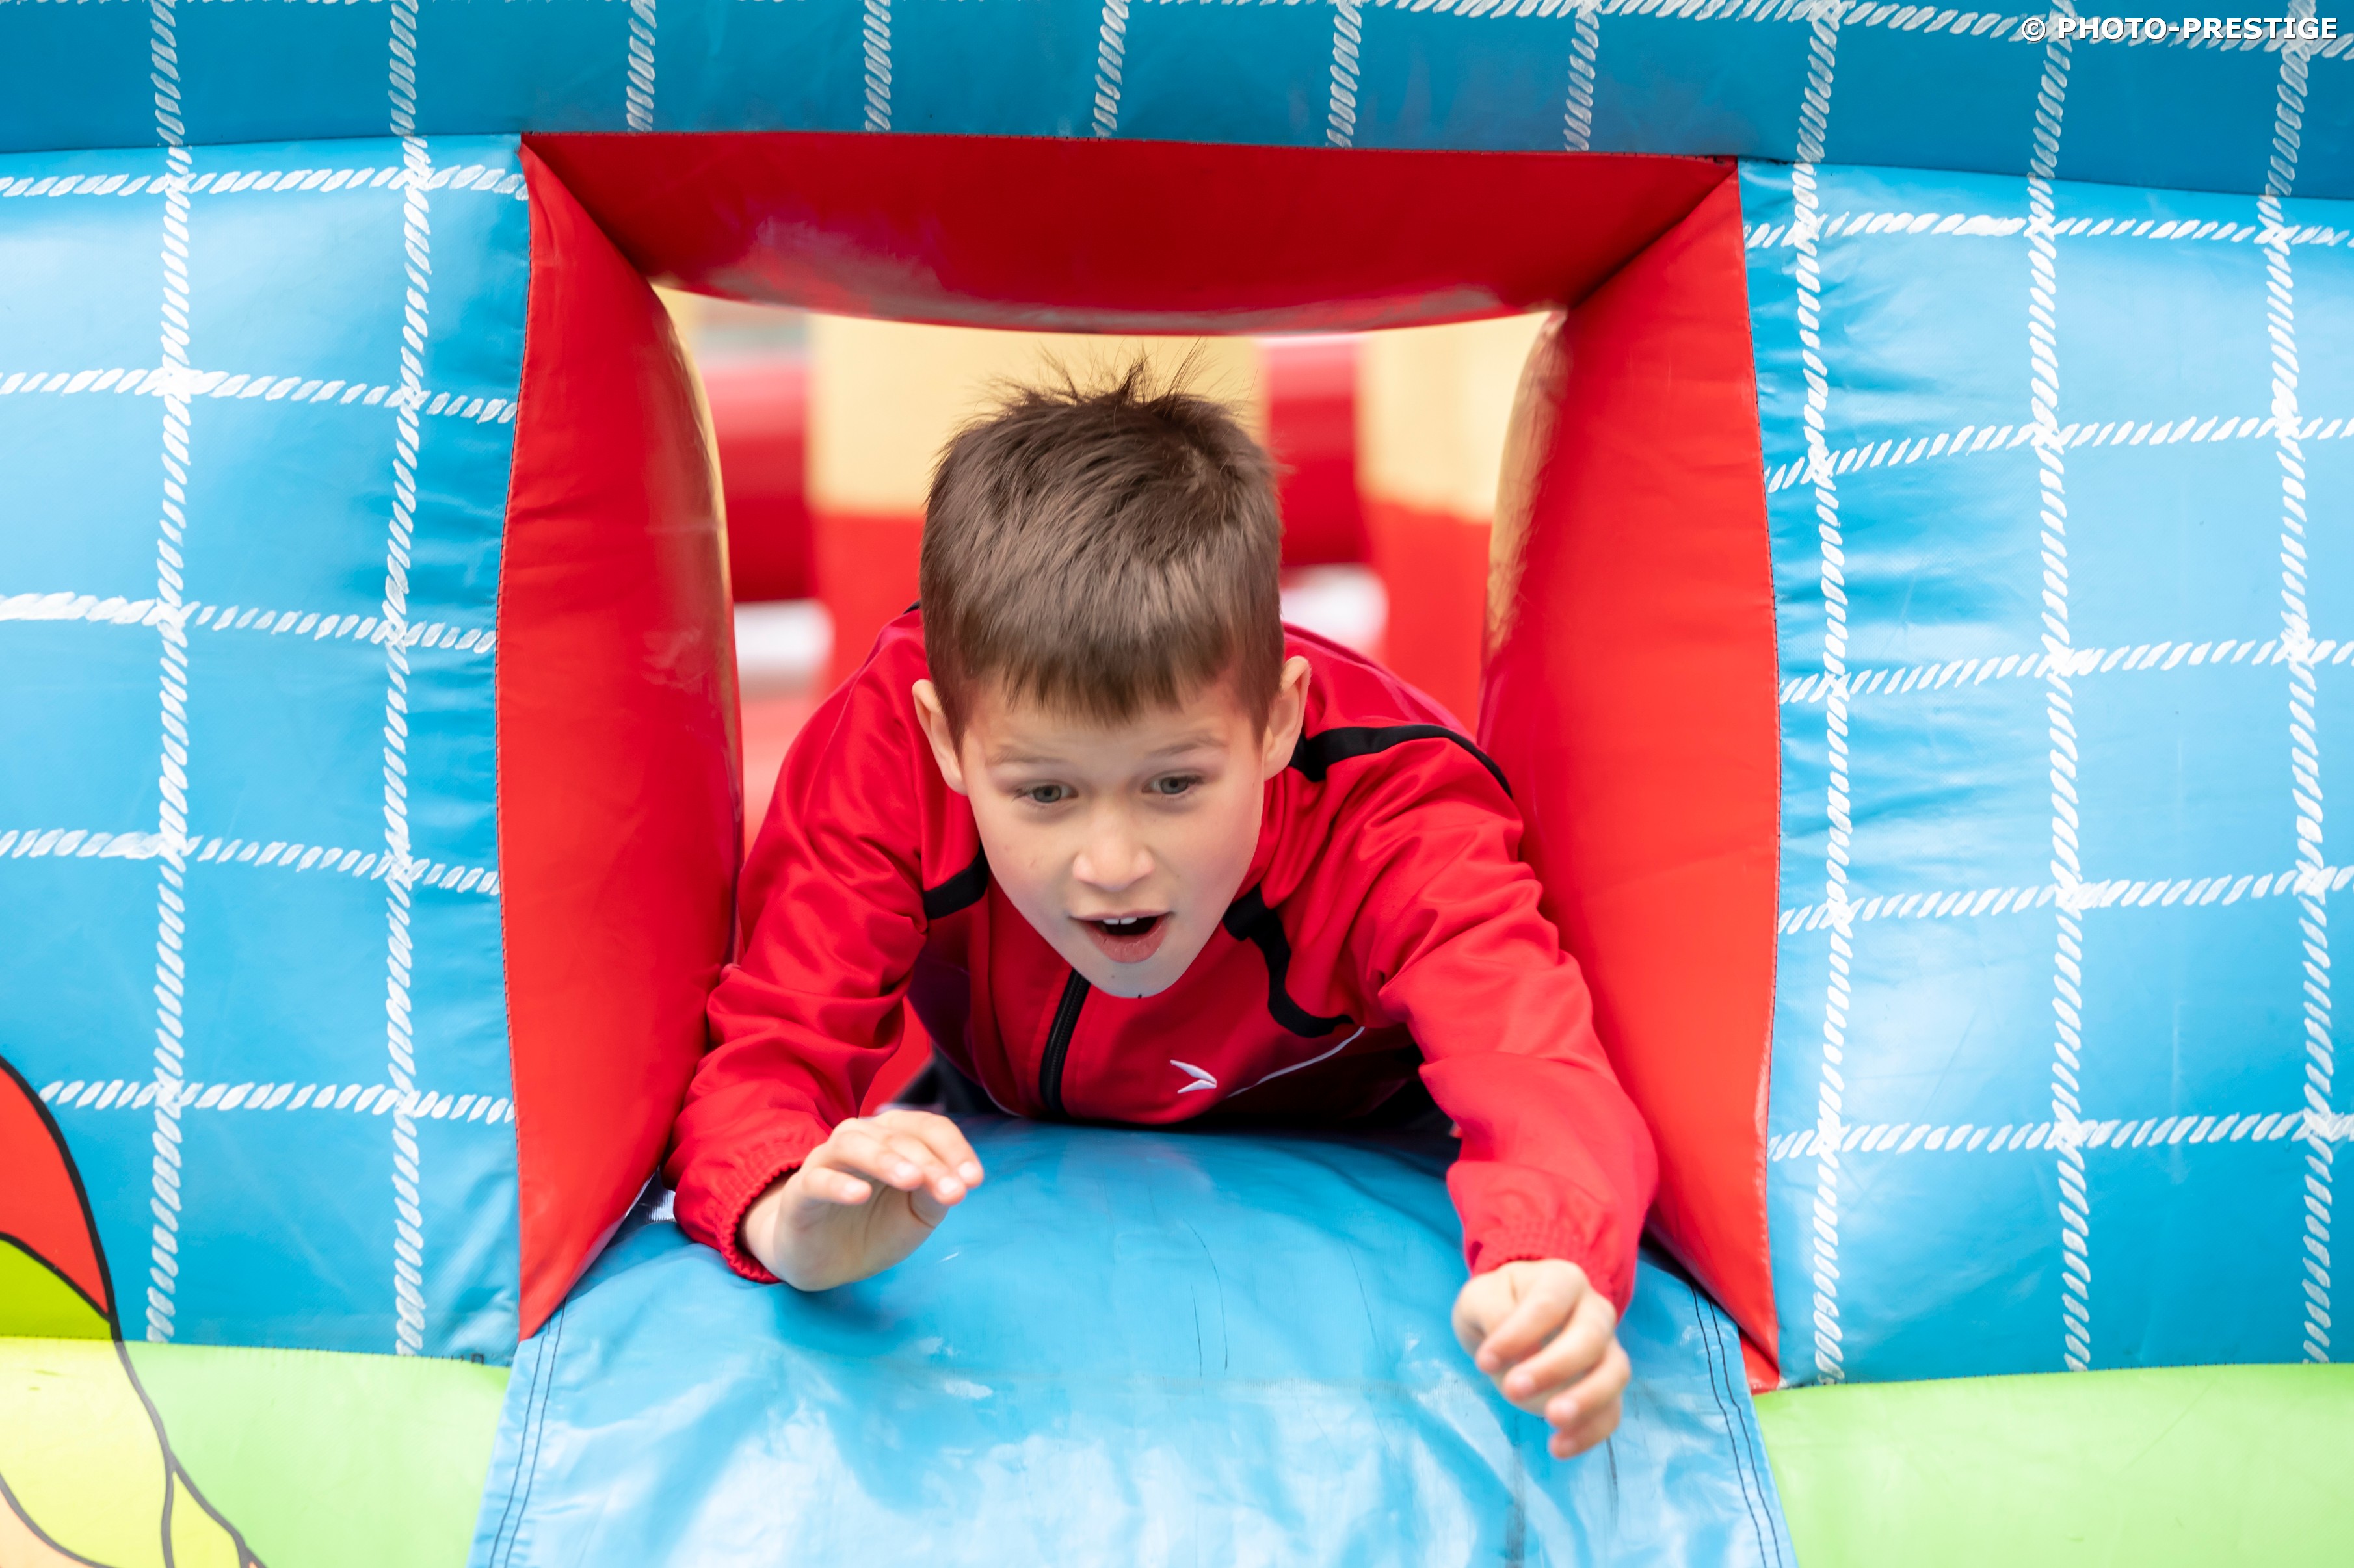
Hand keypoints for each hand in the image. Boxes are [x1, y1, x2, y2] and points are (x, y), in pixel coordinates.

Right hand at [740, 1110, 984, 1290]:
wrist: (821, 1259)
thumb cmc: (873, 1227)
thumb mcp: (916, 1215)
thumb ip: (935, 1195)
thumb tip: (959, 1183)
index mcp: (893, 1138)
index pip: (928, 1127)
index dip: (954, 1148)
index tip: (974, 1180)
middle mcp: (860, 1139)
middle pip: (898, 1137)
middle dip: (931, 1163)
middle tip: (954, 1193)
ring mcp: (826, 1161)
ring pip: (854, 1145)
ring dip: (887, 1160)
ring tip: (913, 1180)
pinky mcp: (801, 1192)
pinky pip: (817, 1179)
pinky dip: (838, 1184)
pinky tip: (859, 1196)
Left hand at [1452, 1258, 1629, 1458]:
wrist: (1516, 1313)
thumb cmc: (1498, 1302)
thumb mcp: (1480, 1296)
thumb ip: (1492, 1312)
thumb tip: (1515, 1355)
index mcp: (1562, 1280)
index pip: (1548, 1304)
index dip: (1518, 1333)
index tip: (1483, 1362)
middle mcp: (1594, 1310)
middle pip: (1589, 1337)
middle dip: (1554, 1367)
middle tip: (1513, 1391)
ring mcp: (1608, 1348)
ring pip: (1614, 1373)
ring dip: (1586, 1400)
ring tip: (1552, 1422)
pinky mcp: (1608, 1386)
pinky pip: (1612, 1410)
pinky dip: (1591, 1432)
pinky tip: (1558, 1447)